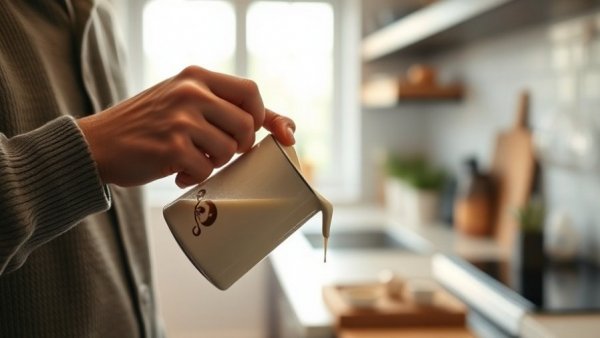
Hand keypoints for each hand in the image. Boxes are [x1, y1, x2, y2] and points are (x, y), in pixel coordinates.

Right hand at [78, 66, 294, 187]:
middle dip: (240, 146)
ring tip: (191, 159)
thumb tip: (288, 127)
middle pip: (245, 124)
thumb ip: (225, 108)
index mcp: (195, 77)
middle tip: (218, 152)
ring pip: (228, 149)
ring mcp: (180, 119)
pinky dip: (195, 176)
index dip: (266, 116)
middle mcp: (190, 92)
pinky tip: (177, 172)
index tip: (272, 135)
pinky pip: (206, 169)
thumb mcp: (183, 102)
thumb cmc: (147, 125)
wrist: (97, 144)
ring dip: (215, 162)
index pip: (250, 91)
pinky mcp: (171, 147)